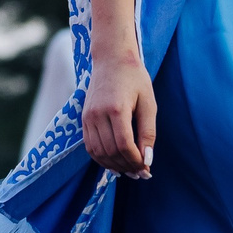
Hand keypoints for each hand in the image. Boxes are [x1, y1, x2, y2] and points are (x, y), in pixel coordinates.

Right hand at [83, 55, 157, 178]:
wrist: (111, 59)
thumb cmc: (135, 78)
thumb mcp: (148, 103)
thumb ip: (148, 132)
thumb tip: (147, 159)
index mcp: (116, 108)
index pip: (124, 145)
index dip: (135, 161)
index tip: (146, 169)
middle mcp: (97, 114)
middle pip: (111, 151)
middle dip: (127, 166)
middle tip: (140, 173)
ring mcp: (87, 117)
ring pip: (98, 153)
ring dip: (114, 166)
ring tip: (129, 171)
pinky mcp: (84, 119)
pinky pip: (90, 146)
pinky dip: (102, 159)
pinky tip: (115, 163)